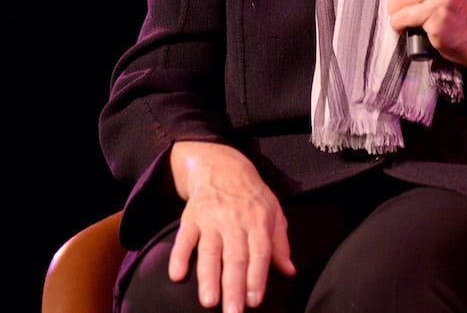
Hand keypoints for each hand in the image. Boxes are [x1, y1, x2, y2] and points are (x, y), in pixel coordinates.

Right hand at [168, 141, 295, 310]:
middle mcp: (235, 220)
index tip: (254, 301)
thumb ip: (280, 244)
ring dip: (209, 278)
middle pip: (235, 258)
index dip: (257, 278)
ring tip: (209, 302)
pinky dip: (179, 256)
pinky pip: (184, 238)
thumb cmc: (252, 196)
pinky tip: (176, 275)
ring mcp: (211, 219)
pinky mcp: (191, 217)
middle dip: (234, 287)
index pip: (259, 253)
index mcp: (258, 221)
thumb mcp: (273, 213)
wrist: (222, 167)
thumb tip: (289, 271)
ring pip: (210, 251)